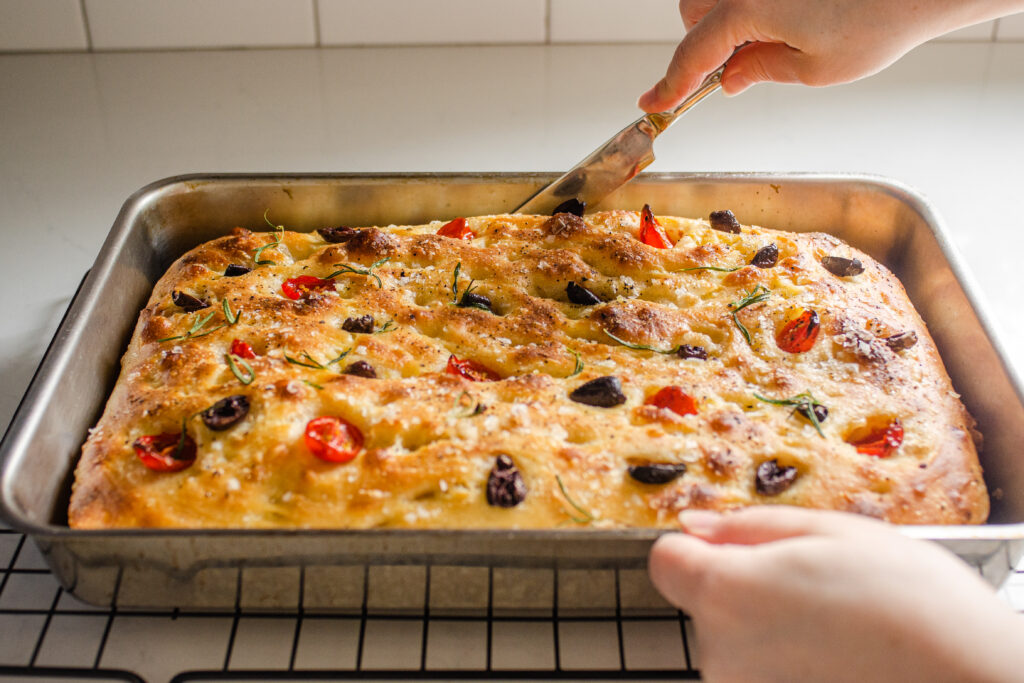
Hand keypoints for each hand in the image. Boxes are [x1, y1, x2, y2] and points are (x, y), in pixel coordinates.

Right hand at [638, 0, 1023, 110]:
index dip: (670, 86)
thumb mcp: (814, 68)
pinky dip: (747, 6)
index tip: (652, 105)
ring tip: (768, 38)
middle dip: (701, 42)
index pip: (693, 54)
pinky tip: (784, 16)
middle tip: (734, 69)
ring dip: (722, 19)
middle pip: (692, 11)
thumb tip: (731, 78)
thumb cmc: (879, 20)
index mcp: (747, 7)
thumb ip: (760, 70)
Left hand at [649, 506, 1023, 682]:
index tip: (736, 549)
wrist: (977, 681)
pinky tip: (842, 662)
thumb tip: (694, 525)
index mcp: (724, 592)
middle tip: (815, 587)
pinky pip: (766, 678)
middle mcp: (721, 654)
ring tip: (839, 627)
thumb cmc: (911, 601)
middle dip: (745, 589)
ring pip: (738, 646)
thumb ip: (747, 527)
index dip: (698, 548)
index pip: (665, 561)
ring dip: (771, 633)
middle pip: (706, 605)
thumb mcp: (829, 532)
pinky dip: (792, 669)